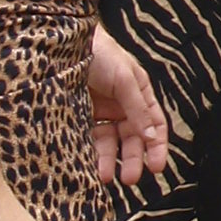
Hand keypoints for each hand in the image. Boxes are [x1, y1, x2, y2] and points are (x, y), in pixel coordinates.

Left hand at [87, 26, 169, 184]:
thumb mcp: (124, 78)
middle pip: (132, 139)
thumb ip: (138, 108)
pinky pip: (88, 139)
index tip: (157, 168)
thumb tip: (152, 136)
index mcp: (139, 94)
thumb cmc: (100, 52)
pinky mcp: (79, 116)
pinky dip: (90, 153)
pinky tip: (89, 165)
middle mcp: (122, 106)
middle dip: (132, 159)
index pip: (155, 125)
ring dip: (109, 160)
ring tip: (104, 177)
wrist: (63, 41)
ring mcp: (100, 112)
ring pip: (109, 143)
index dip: (157, 147)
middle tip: (130, 179)